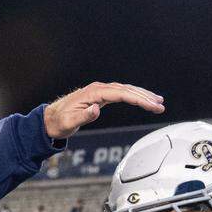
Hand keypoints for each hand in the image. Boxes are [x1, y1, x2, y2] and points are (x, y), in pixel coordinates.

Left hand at [44, 82, 164, 139]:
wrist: (50, 119)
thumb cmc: (59, 122)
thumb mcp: (70, 123)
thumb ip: (84, 116)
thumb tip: (97, 109)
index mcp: (93, 92)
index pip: (121, 94)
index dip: (138, 99)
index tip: (151, 106)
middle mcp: (98, 88)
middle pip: (127, 90)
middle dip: (145, 97)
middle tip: (160, 106)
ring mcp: (100, 91)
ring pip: (126, 90)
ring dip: (142, 95)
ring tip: (158, 102)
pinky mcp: (101, 96)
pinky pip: (121, 93)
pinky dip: (134, 96)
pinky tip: (143, 99)